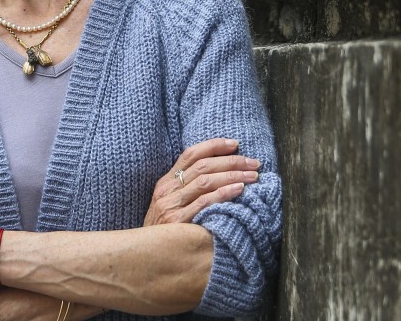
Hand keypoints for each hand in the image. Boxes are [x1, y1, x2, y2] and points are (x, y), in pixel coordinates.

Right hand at [143, 138, 260, 226]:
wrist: (147, 256)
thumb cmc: (165, 233)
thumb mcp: (169, 206)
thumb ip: (186, 191)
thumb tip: (217, 175)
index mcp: (165, 183)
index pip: (190, 155)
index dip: (213, 146)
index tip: (235, 144)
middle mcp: (167, 190)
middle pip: (202, 166)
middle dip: (231, 161)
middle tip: (254, 163)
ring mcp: (171, 205)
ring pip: (206, 181)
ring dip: (233, 175)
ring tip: (253, 176)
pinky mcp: (178, 221)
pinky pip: (205, 202)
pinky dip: (223, 192)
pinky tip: (239, 189)